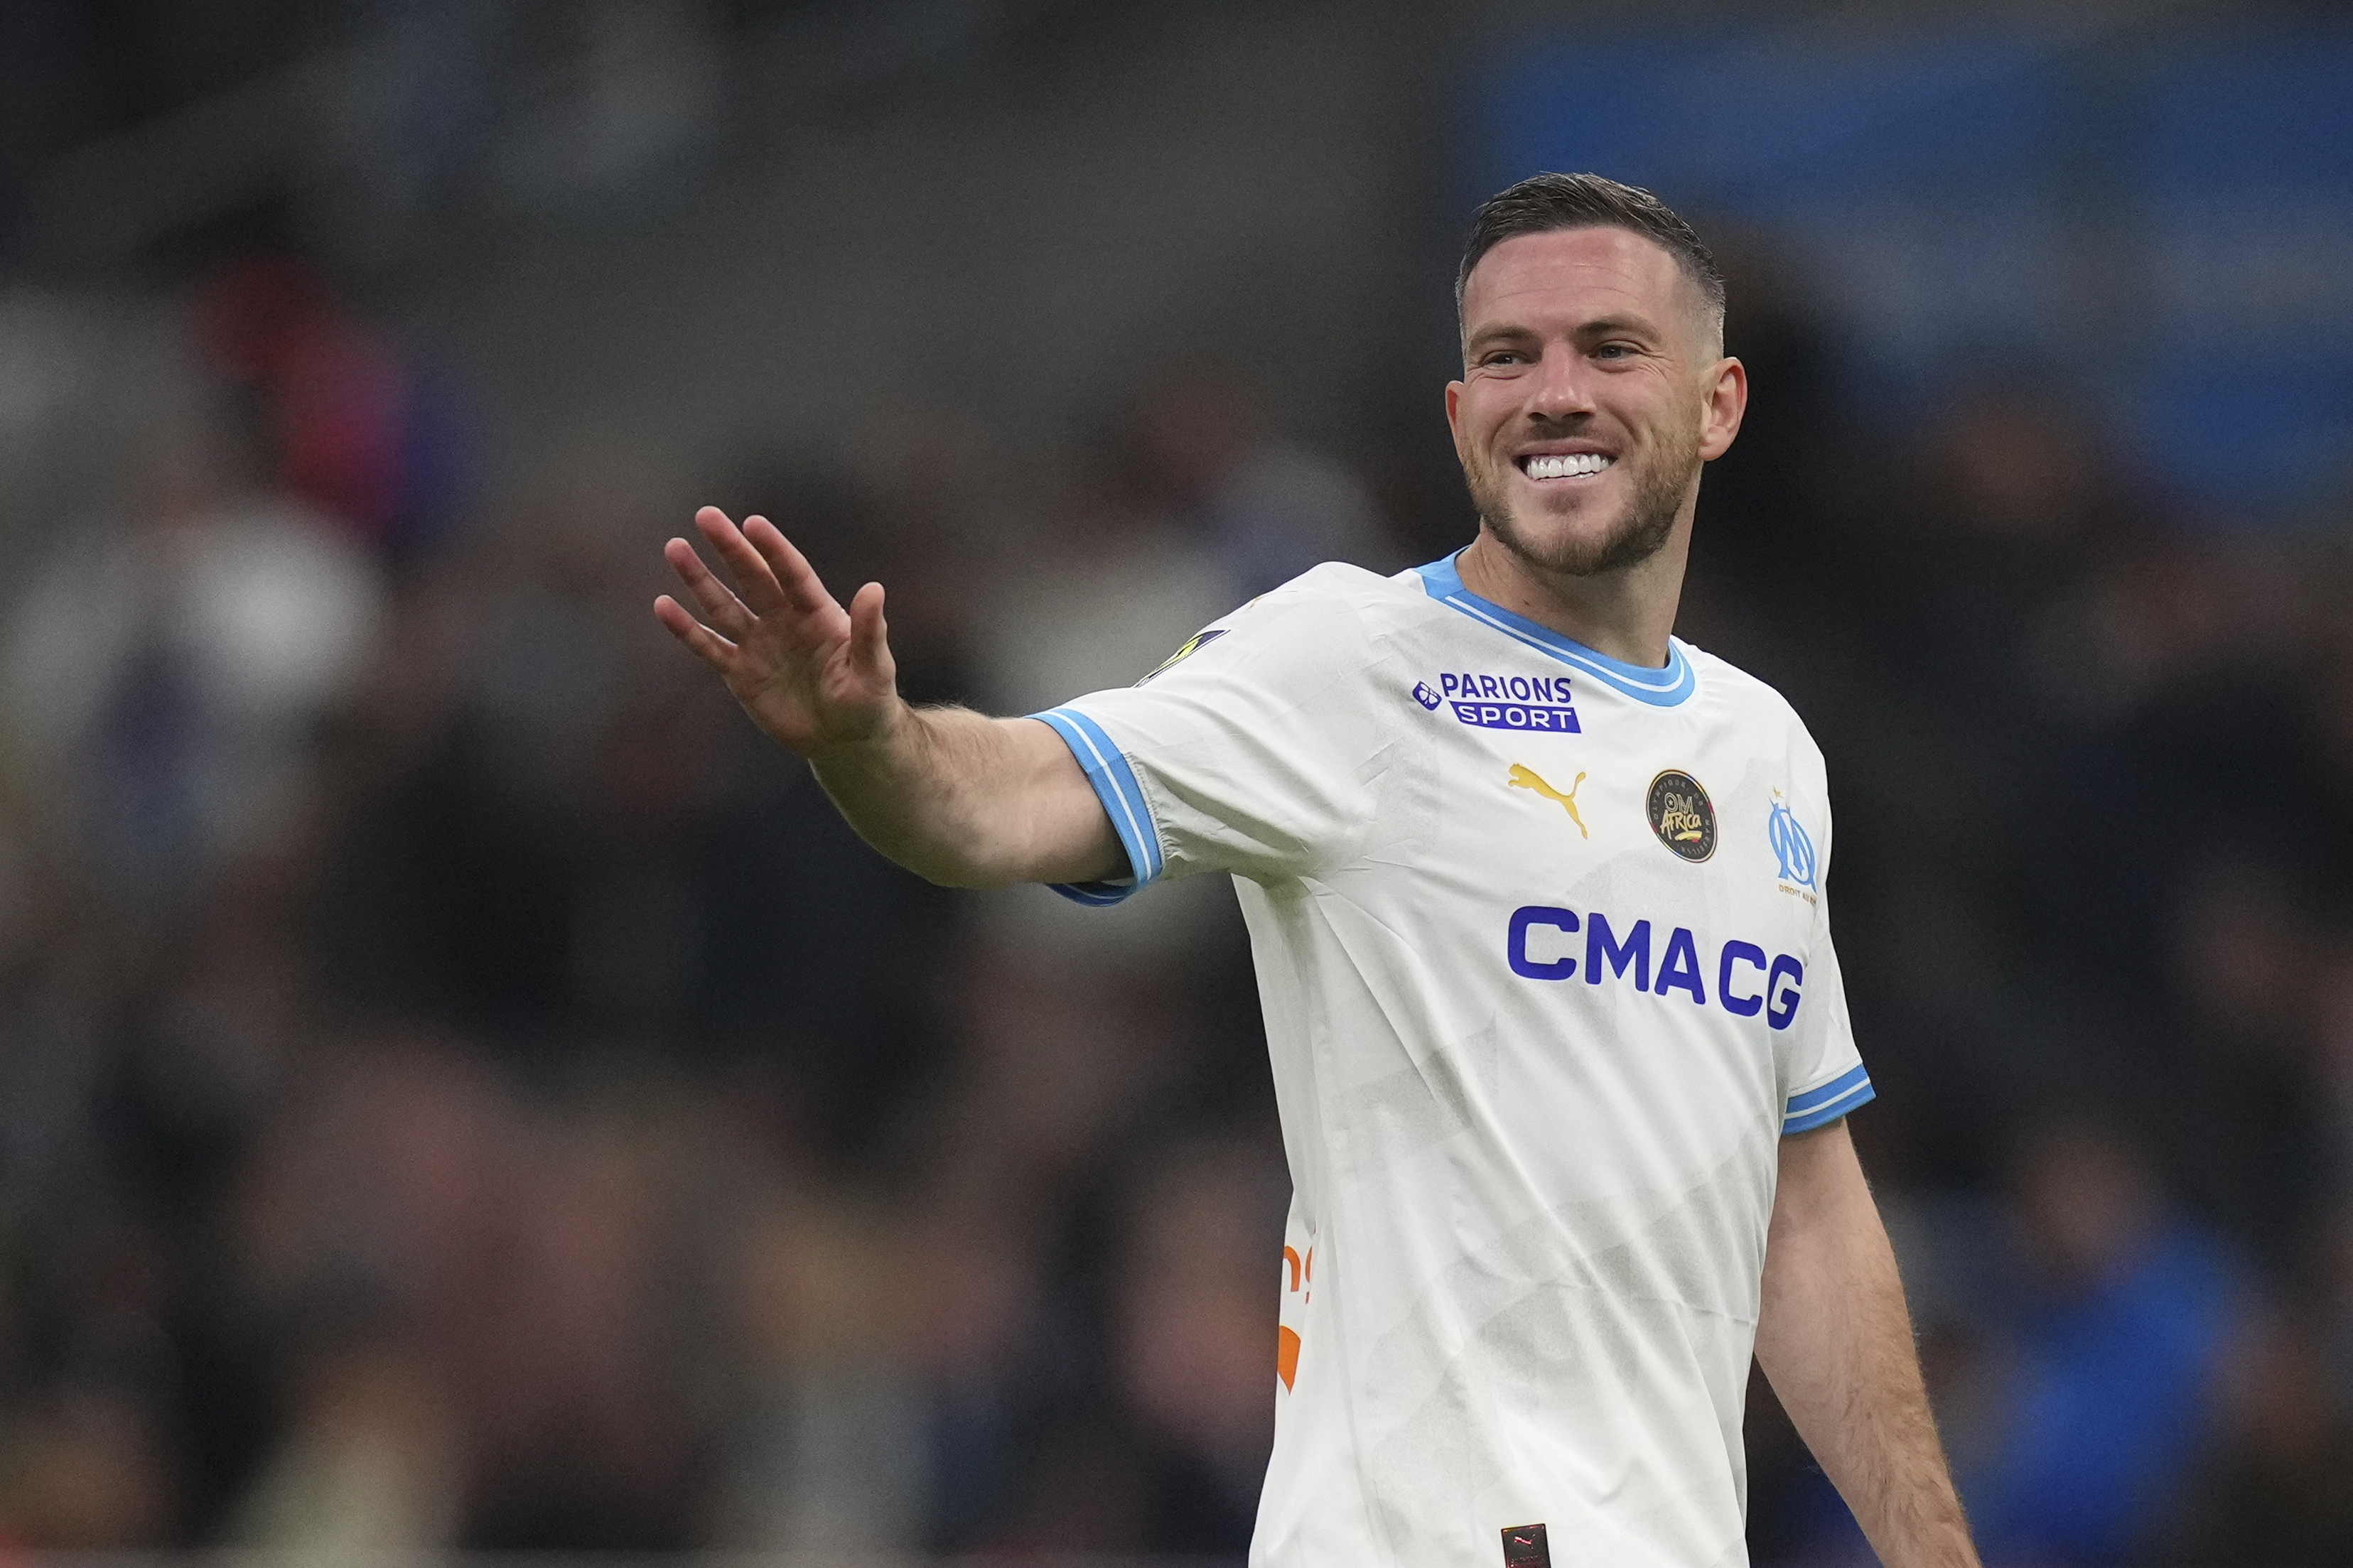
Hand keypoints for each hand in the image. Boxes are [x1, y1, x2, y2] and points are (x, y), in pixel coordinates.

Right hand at [654, 506, 899, 755]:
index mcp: (818, 613)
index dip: (774, 550)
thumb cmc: (867, 700)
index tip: (753, 523)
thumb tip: (874, 588)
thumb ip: (869, 631)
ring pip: (723, 605)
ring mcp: (759, 644)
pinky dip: (686, 629)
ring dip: (699, 579)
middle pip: (752, 578)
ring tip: (675, 548)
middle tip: (706, 516)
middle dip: (729, 548)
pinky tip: (663, 606)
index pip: (792, 573)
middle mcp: (784, 620)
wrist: (844, 739)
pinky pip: (709, 647)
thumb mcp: (874, 669)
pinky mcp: (740, 672)